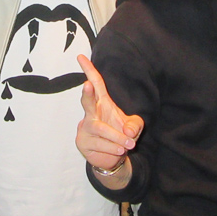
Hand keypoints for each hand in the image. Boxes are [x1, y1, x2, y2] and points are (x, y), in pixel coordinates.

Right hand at [75, 54, 143, 171]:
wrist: (113, 158)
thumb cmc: (121, 136)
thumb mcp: (134, 127)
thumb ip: (135, 126)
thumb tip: (128, 132)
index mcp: (102, 103)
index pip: (96, 84)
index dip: (89, 70)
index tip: (81, 57)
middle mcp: (91, 113)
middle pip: (87, 102)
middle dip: (87, 94)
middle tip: (87, 85)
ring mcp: (84, 128)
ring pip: (101, 130)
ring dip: (117, 138)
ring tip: (128, 145)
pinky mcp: (82, 142)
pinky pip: (100, 145)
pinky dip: (113, 149)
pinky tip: (117, 151)